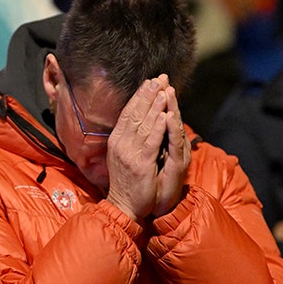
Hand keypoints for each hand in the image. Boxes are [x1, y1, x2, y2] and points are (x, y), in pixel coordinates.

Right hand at [105, 75, 189, 219]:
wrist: (124, 205)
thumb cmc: (127, 181)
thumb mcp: (124, 155)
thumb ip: (130, 137)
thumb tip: (139, 119)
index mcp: (117, 140)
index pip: (128, 113)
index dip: (139, 96)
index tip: (149, 81)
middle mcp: (121, 144)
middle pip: (135, 114)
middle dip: (148, 95)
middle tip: (159, 78)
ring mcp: (130, 154)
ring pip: (144, 125)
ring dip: (155, 107)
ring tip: (164, 91)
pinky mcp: (141, 165)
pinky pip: (151, 143)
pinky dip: (158, 128)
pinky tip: (165, 116)